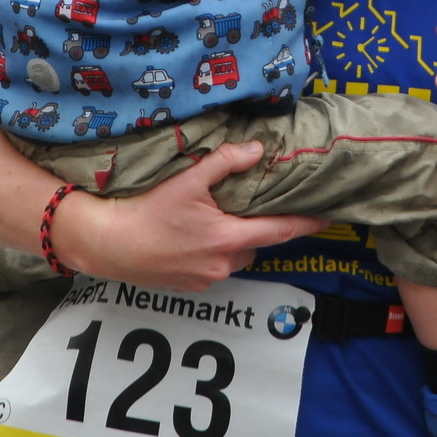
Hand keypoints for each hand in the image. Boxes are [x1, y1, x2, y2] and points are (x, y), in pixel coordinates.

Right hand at [52, 142, 325, 290]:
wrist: (108, 243)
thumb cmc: (146, 211)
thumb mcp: (187, 180)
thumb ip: (225, 163)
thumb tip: (257, 150)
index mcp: (228, 238)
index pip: (281, 231)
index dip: (307, 224)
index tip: (328, 218)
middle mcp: (223, 264)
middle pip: (257, 244)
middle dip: (256, 227)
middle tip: (246, 208)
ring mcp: (207, 279)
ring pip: (236, 257)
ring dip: (234, 242)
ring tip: (215, 221)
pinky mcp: (190, 286)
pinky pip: (215, 268)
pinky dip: (214, 253)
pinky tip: (193, 238)